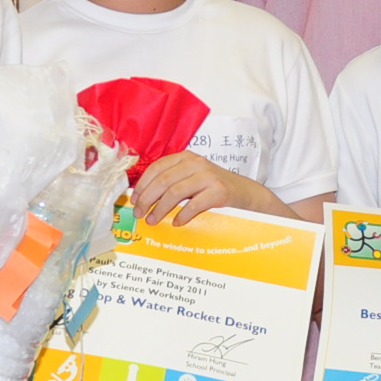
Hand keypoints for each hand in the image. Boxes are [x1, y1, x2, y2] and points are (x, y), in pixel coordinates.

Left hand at [130, 151, 273, 225]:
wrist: (246, 194)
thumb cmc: (214, 188)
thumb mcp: (192, 178)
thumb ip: (172, 182)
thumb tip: (143, 198)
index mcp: (185, 158)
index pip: (157, 168)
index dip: (143, 185)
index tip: (134, 200)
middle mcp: (196, 163)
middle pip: (163, 181)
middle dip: (148, 199)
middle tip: (140, 214)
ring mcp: (208, 176)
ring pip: (175, 192)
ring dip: (161, 209)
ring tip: (153, 220)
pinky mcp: (219, 191)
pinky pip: (195, 204)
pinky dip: (182, 215)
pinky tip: (177, 222)